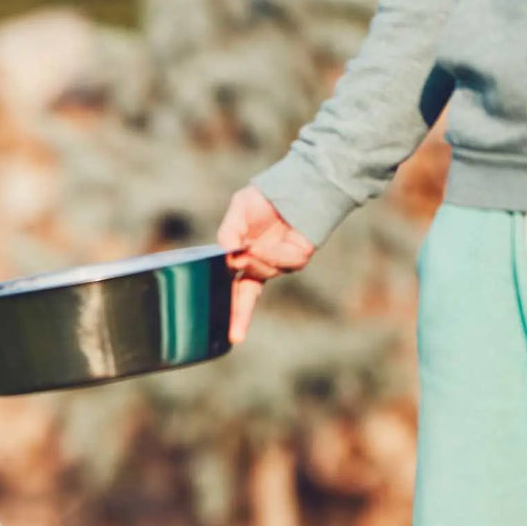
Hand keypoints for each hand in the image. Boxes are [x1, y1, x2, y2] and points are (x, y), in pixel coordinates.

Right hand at [216, 186, 315, 342]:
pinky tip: (275, 240)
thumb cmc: (265, 199)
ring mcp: (280, 264)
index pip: (236, 290)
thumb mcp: (238, 210)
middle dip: (240, 314)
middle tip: (235, 332)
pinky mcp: (298, 257)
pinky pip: (282, 264)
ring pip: (261, 273)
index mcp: (245, 259)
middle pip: (246, 297)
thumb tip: (228, 255)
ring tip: (256, 242)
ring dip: (257, 260)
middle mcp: (262, 266)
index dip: (235, 313)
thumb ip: (228, 232)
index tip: (233, 338)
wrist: (297, 187)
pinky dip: (276, 254)